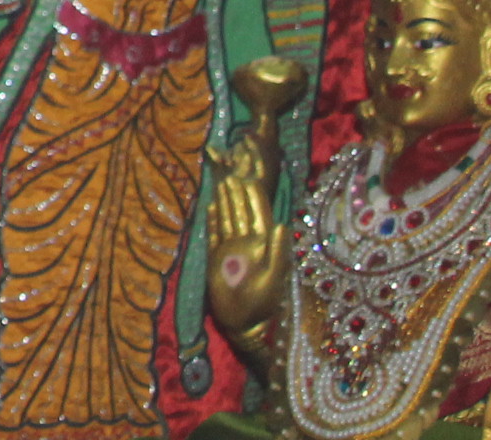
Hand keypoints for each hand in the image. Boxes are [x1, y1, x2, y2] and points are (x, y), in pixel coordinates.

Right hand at [204, 133, 283, 341]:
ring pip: (227, 217)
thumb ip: (277, 251)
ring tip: (221, 179)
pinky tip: (210, 205)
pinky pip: (214, 232)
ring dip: (224, 199)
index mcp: (263, 245)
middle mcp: (246, 242)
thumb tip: (281, 224)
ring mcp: (230, 249)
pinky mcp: (216, 257)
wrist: (241, 324)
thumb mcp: (273, 278)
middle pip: (241, 210)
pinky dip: (212, 218)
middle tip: (232, 167)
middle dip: (237, 190)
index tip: (248, 174)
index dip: (254, 194)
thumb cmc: (260, 304)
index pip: (258, 213)